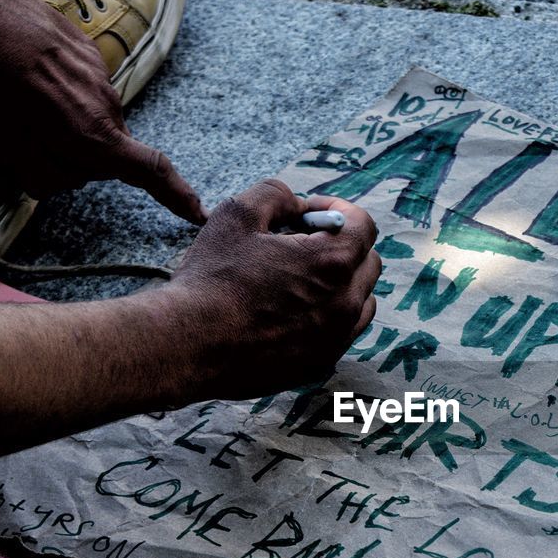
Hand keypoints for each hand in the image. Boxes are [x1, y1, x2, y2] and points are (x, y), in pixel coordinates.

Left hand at [0, 0, 205, 222]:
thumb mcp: (5, 143)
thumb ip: (41, 174)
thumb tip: (59, 185)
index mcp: (93, 136)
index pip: (150, 171)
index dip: (176, 196)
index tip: (197, 213)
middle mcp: (107, 108)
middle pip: (103, 150)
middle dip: (75, 155)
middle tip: (27, 136)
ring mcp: (101, 79)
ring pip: (90, 119)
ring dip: (64, 120)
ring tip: (22, 99)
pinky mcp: (89, 56)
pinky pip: (82, 90)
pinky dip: (60, 93)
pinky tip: (29, 78)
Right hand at [163, 179, 380, 398]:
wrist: (189, 345)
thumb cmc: (212, 279)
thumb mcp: (237, 214)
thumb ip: (276, 194)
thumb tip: (296, 203)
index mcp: (332, 262)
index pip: (363, 225)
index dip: (337, 210)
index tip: (309, 214)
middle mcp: (345, 303)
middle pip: (368, 263)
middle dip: (343, 246)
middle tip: (302, 244)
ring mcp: (336, 338)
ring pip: (362, 301)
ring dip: (342, 283)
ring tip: (300, 279)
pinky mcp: (320, 363)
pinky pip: (342, 332)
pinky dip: (329, 316)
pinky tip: (293, 311)